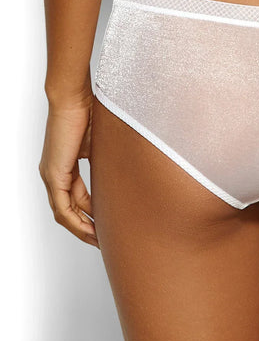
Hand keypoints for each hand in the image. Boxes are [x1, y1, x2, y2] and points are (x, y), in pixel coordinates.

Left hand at [39, 92, 98, 247]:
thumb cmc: (88, 114)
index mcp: (64, 168)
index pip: (76, 199)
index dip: (91, 215)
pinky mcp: (54, 175)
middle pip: (68, 211)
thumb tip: (124, 174)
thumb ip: (107, 163)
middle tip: (103, 241)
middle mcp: (54, 174)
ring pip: (64, 213)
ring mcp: (52, 175)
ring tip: (99, 240)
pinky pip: (63, 207)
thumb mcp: (101, 146)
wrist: (73, 99)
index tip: (107, 225)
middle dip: (86, 228)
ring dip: (81, 229)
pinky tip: (91, 229)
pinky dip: (76, 220)